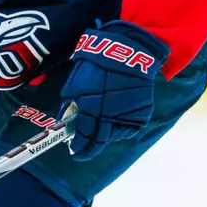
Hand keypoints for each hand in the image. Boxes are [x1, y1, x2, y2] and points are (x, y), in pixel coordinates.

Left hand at [60, 21, 168, 160]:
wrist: (127, 54)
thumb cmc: (95, 67)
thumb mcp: (74, 86)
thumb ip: (69, 108)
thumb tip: (65, 124)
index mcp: (91, 110)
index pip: (83, 137)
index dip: (78, 147)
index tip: (75, 152)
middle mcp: (109, 117)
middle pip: (100, 142)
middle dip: (91, 147)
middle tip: (85, 148)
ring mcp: (127, 117)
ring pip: (114, 136)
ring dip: (106, 135)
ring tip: (102, 125)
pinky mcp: (141, 115)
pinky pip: (128, 129)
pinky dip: (119, 128)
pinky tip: (115, 119)